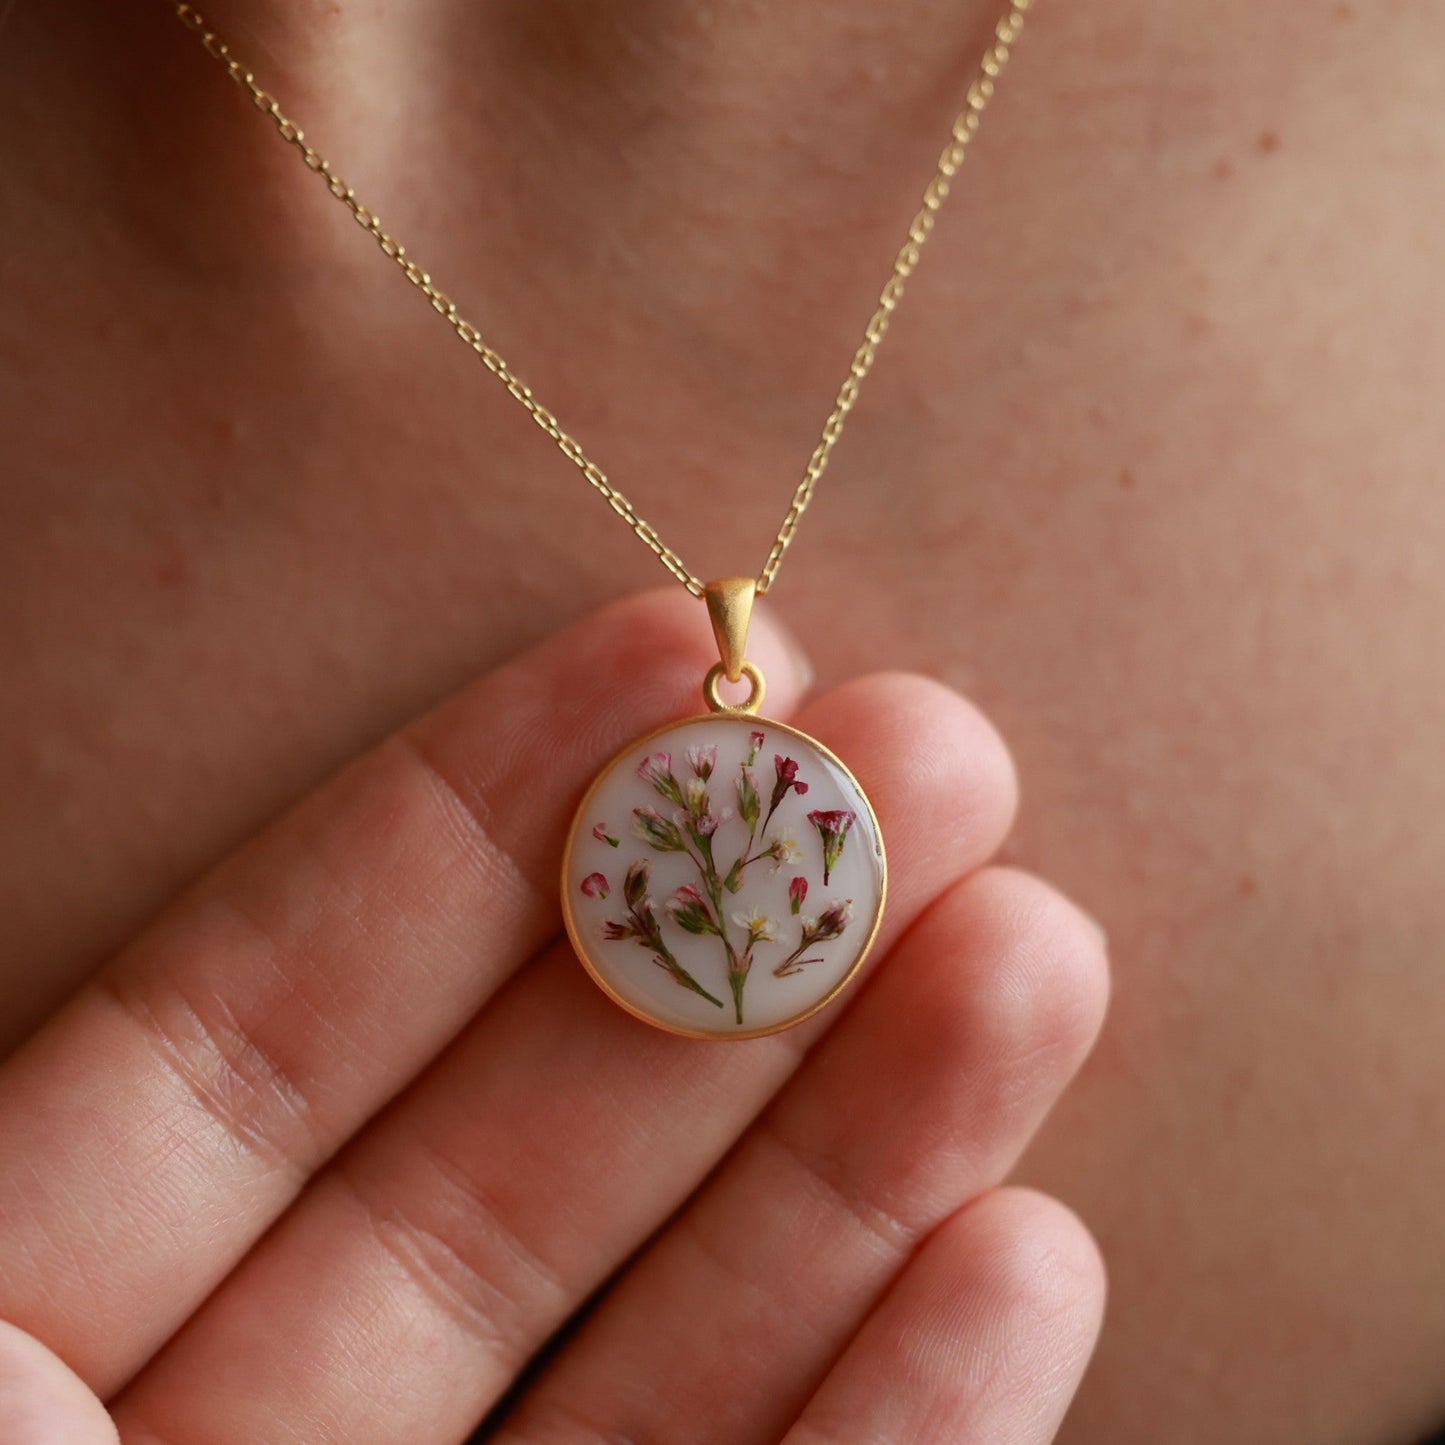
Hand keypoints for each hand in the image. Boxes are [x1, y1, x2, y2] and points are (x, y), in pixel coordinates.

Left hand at [0, 590, 1107, 1443]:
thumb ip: (94, 1115)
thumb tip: (319, 858)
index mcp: (15, 1325)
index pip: (264, 1023)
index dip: (469, 820)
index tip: (656, 650)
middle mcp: (242, 1427)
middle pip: (515, 1160)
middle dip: (724, 947)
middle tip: (921, 760)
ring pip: (673, 1343)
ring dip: (865, 1158)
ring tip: (1028, 951)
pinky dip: (905, 1433)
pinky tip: (1022, 1259)